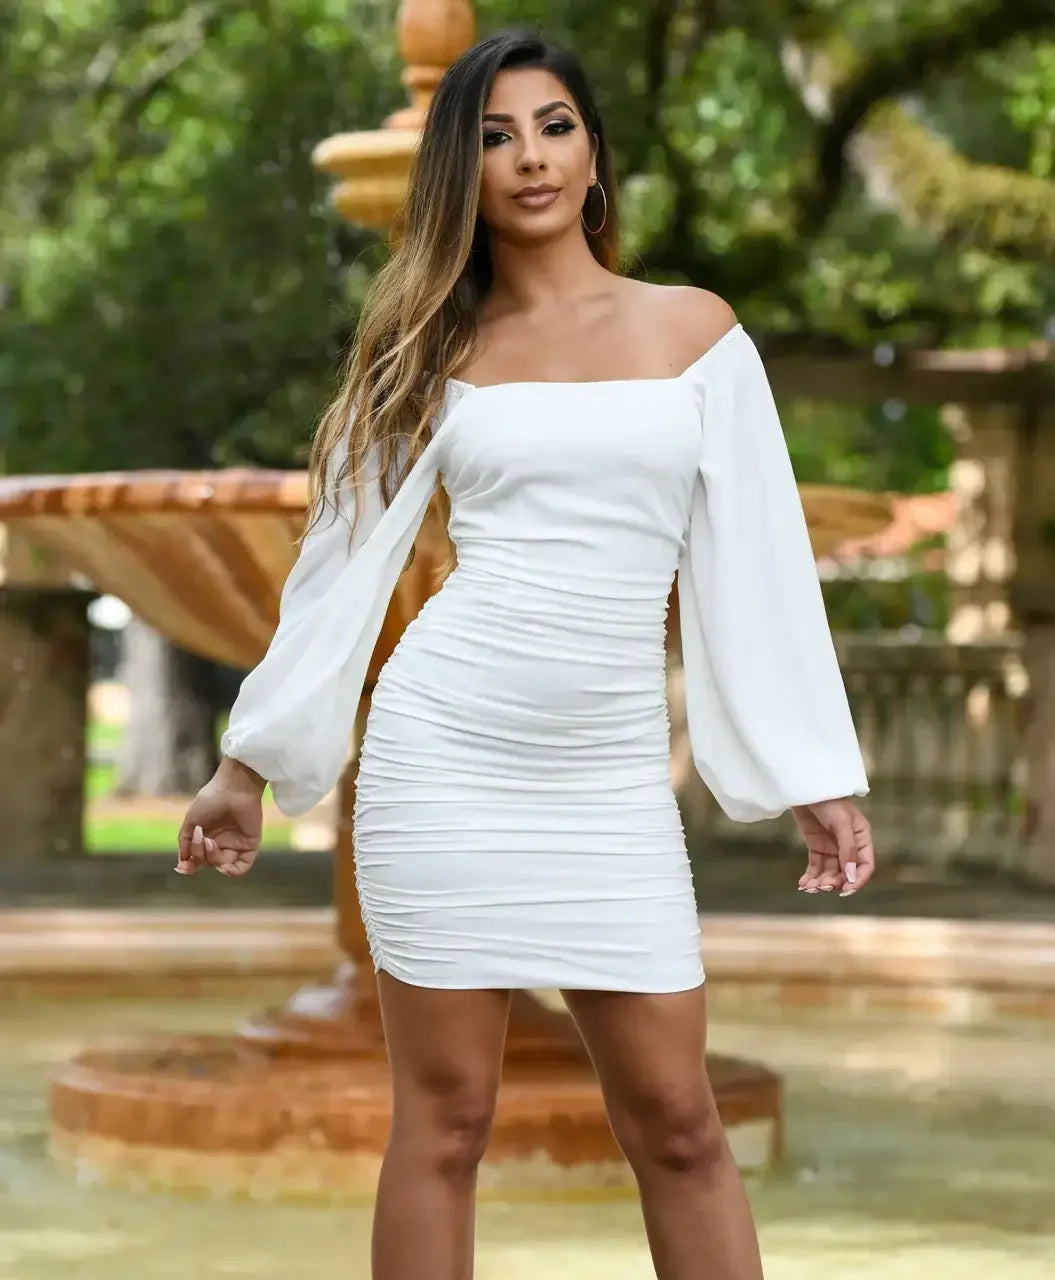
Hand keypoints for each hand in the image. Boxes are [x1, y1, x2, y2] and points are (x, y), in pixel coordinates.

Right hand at [176, 757, 265, 877]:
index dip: (190, 866)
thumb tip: (182, 863)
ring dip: (214, 859)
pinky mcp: (250, 844)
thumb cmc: (211, 800)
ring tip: (210, 842)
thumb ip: (185, 842)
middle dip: (201, 855)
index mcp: (207, 836)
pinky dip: (232, 871)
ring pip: (223, 865)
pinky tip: (224, 866)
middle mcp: (222, 842)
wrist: (232, 788)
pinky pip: (243, 867)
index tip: (183, 867)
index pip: (198, 859)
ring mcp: (236, 844)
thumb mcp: (191, 821)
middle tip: (202, 838)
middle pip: (208, 862)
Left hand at [791, 798, 873, 896]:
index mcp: (862, 839)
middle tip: (821, 886)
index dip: (857, 880)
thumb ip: (847, 849)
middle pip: (846, 873)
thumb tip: (851, 876)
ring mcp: (832, 848)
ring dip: (821, 882)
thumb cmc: (830, 801)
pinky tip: (803, 884)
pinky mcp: (817, 847)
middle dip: (834, 882)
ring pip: (830, 872)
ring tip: (809, 886)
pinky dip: (810, 877)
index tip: (845, 890)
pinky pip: (816, 867)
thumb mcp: (842, 823)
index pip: (865, 866)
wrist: (807, 788)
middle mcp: (849, 847)